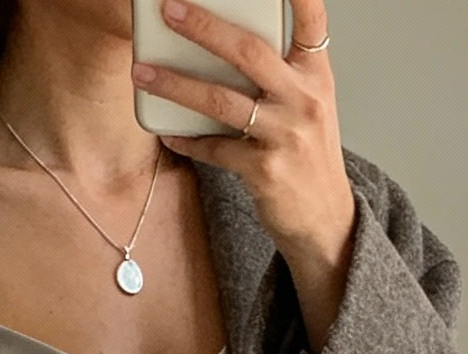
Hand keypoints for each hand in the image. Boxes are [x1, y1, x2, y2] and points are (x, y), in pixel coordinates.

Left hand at [132, 0, 355, 352]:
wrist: (325, 219)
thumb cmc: (308, 154)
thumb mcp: (308, 104)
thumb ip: (281, 71)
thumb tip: (224, 42)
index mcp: (316, 74)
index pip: (311, 21)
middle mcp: (303, 99)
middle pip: (249, 52)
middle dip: (204, 27)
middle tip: (170, 10)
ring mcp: (285, 135)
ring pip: (221, 100)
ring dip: (176, 84)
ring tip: (143, 72)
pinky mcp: (264, 170)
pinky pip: (214, 148)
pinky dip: (187, 139)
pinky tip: (166, 131)